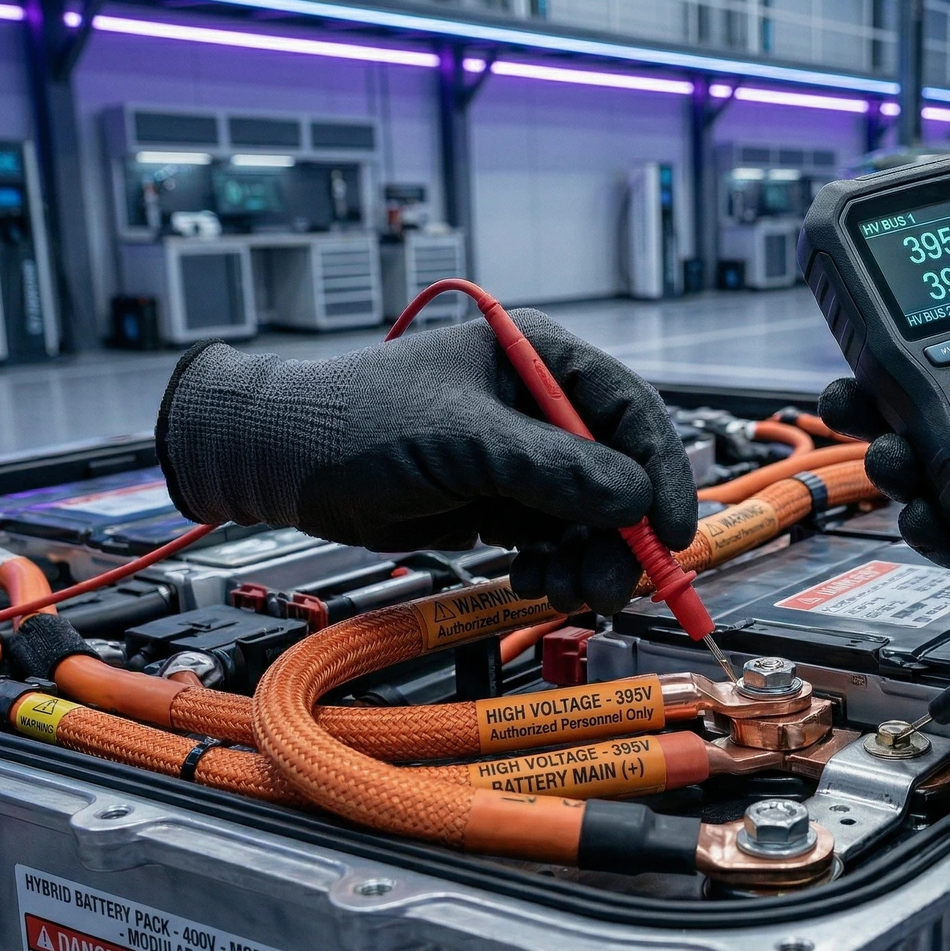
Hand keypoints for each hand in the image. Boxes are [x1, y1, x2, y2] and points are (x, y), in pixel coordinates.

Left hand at [157, 310, 694, 613]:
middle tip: (612, 583)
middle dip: (621, 533)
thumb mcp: (464, 444)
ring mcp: (522, 456)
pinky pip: (553, 538)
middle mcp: (542, 406)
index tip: (670, 532)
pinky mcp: (500, 500)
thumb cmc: (356, 423)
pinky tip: (532, 580)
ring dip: (588, 558)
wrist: (279, 462)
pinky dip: (553, 565)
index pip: (632, 414)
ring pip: (590, 516)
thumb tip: (635, 500)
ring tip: (565, 590)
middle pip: (620, 474)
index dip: (660, 474)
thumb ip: (555, 472)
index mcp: (542, 360)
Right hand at [819, 185, 949, 571]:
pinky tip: (930, 509)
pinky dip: (938, 528)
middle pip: (914, 422)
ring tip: (892, 453)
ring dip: (893, 468)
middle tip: (856, 397)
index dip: (891, 347)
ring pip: (929, 483)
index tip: (861, 327)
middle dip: (868, 409)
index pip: (941, 358)